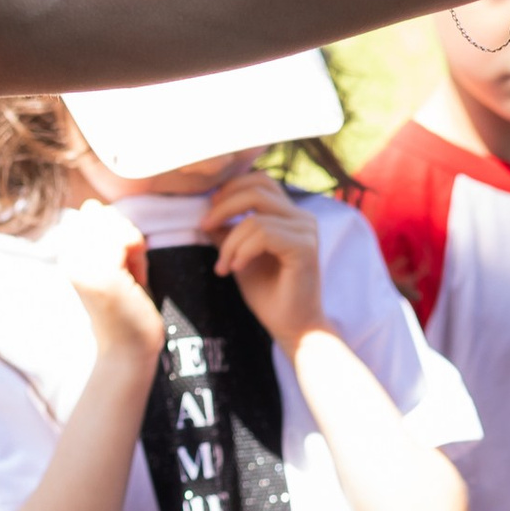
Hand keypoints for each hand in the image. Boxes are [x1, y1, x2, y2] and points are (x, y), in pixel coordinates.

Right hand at [52, 198, 161, 366]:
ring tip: (133, 274)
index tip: (122, 260)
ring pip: (116, 225)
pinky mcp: (102, 275)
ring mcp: (83, 267)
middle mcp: (68, 260)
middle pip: (104, 215)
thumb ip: (104, 236)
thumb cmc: (126, 309)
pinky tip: (138, 277)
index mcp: (67, 257)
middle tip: (130, 269)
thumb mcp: (113, 264)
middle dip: (125, 235)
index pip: (92, 214)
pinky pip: (126, 239)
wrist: (129, 350)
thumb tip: (91, 205)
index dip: (115, 230)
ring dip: (134, 246)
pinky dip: (139, 255)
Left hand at [206, 171, 326, 355]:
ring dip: (230, 241)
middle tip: (203, 227)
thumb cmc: (269, 295)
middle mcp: (302, 217)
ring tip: (223, 266)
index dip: (230, 189)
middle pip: (256, 189)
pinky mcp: (305, 247)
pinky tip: (236, 268)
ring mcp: (306, 231)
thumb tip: (206, 213)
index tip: (208, 214)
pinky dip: (242, 250)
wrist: (293, 328)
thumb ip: (228, 232)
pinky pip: (263, 234)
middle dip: (223, 207)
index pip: (259, 182)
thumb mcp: (240, 256)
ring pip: (255, 215)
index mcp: (289, 215)